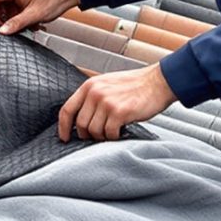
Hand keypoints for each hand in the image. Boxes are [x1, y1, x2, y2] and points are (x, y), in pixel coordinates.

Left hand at [58, 63, 176, 141]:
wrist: (158, 82)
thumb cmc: (134, 85)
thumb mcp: (107, 84)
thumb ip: (92, 97)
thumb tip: (81, 119)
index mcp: (89, 86)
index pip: (67, 109)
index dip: (63, 127)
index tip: (65, 137)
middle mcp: (95, 93)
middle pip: (80, 124)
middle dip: (87, 135)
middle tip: (98, 135)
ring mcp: (107, 102)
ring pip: (94, 131)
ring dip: (102, 136)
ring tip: (112, 131)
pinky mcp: (120, 112)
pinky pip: (109, 133)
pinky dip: (114, 136)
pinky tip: (121, 130)